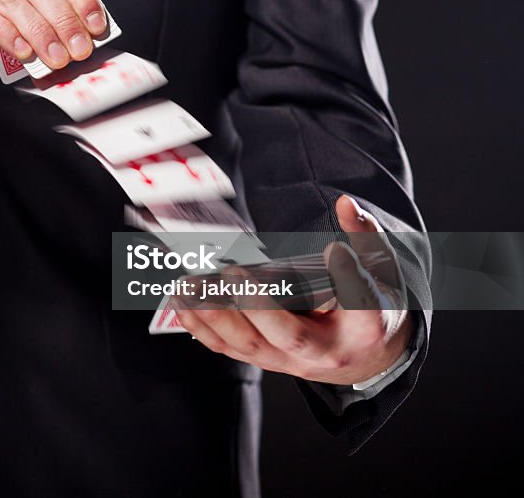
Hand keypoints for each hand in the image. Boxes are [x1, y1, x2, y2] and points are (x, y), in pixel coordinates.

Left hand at [171, 195, 410, 385]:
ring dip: (216, 315)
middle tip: (235, 273)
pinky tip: (183, 302)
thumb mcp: (382, 272)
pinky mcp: (267, 360)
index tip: (334, 250)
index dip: (349, 281)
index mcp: (367, 328)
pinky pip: (230, 348)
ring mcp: (293, 361)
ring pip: (252, 345)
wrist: (364, 357)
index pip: (362, 308)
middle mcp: (327, 351)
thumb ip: (366, 235)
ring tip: (191, 286)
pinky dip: (203, 326)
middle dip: (259, 306)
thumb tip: (345, 203)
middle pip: (292, 337)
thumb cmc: (372, 306)